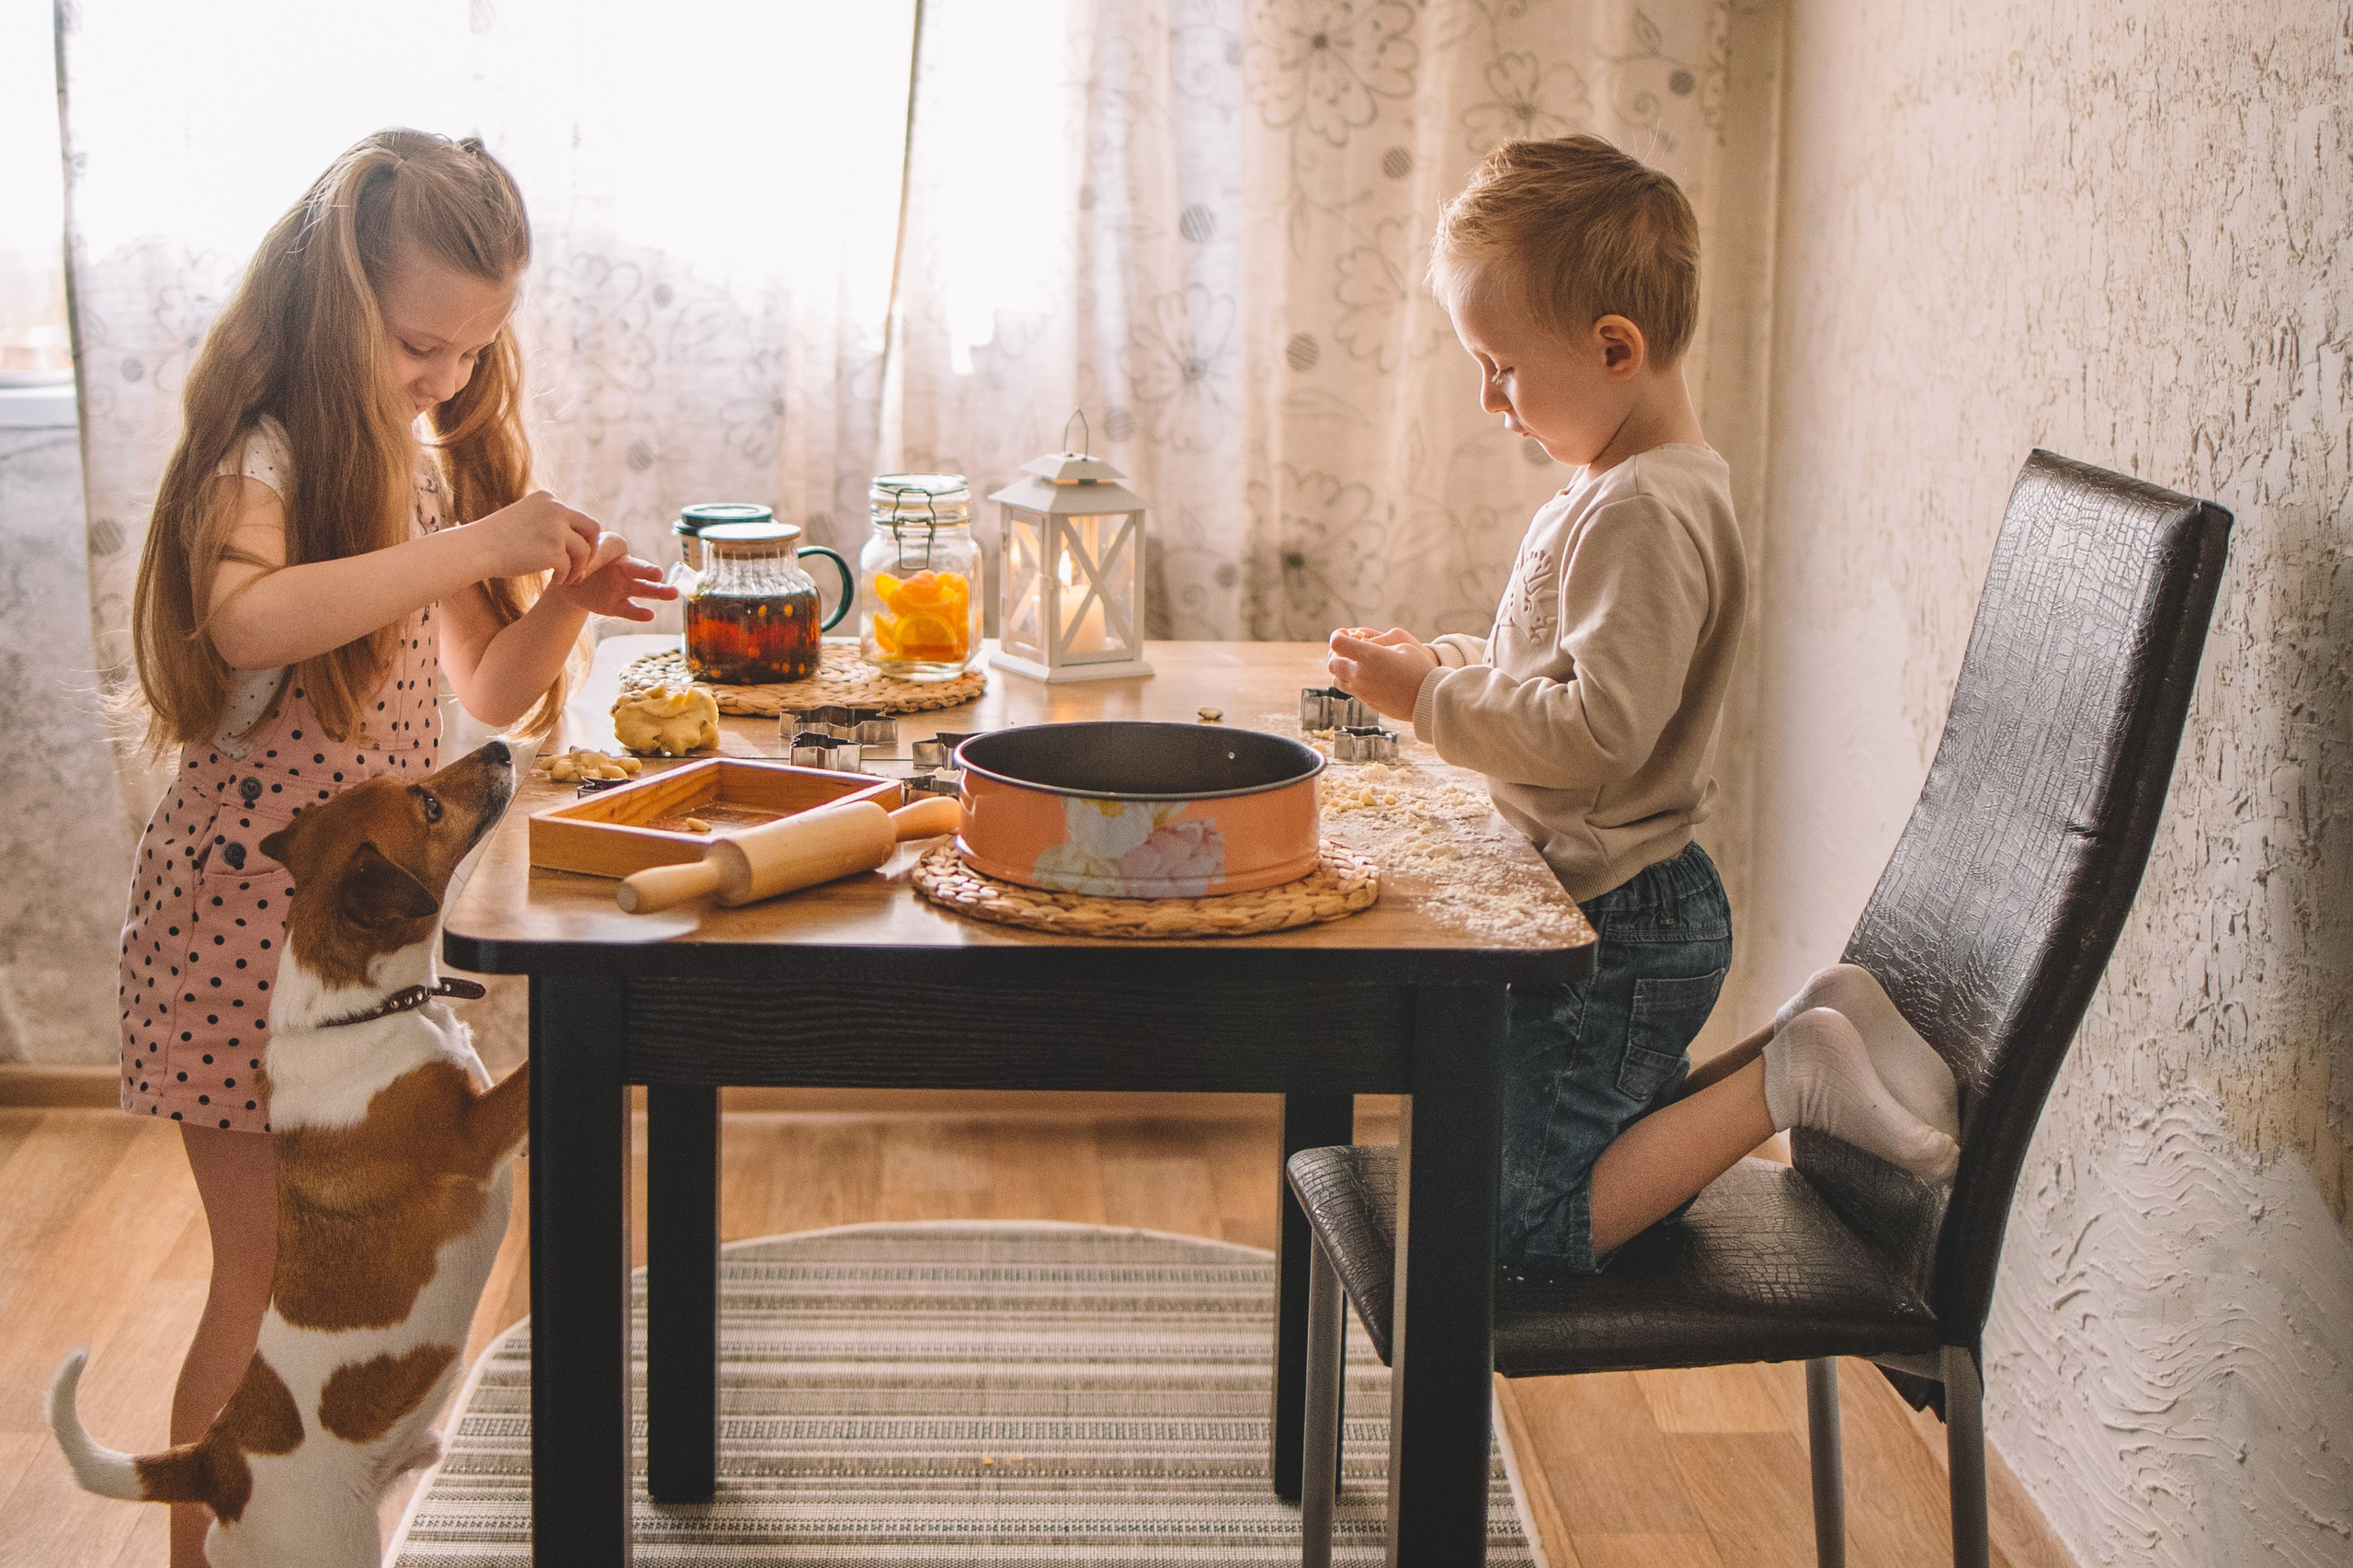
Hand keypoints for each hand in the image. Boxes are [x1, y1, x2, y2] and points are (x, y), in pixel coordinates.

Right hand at [470, 491, 605, 584]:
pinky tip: (556, 580)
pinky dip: (565, 577)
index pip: (578, 517)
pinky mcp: (553, 551)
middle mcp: (555, 509)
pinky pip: (570, 567)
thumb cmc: (496, 538)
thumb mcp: (525, 518)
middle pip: (592, 528)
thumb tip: (574, 536)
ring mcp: (555, 529)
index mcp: (548, 498)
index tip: (573, 553)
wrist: (475, 549)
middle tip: (582, 566)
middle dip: (591, 549)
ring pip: (584, 551)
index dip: (580, 537)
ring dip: (579, 568)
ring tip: (568, 578)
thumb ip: (548, 521)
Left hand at [542, 549, 676, 621]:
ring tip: (673, 594)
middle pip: (641, 569)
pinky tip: (650, 615)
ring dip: (658, 592)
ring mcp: (623, 588)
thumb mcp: (582, 551)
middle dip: (650, 571)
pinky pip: (629, 609)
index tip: (585, 558)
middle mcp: (626, 569)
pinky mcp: (617, 606)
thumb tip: (585, 572)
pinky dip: (639, 613)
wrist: (569, 580)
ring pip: (644, 589)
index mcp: (618, 550)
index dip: (598, 553)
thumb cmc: (581, 560)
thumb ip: (587, 558)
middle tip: (658, 574)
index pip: (613, 547)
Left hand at [1327, 628, 1437, 720]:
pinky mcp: (1367, 701)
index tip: (1344, 633)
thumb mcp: (1401, 645)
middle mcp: (1360, 674)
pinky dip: (1350, 680)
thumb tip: (1363, 646)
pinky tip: (1364, 676)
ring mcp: (1361, 690)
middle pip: (1332, 662)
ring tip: (1353, 663)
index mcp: (1368, 656)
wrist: (1429, 697)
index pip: (1337, 643)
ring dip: (1340, 669)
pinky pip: (1349, 689)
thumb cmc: (1419, 667)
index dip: (1338, 635)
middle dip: (1336, 653)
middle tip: (1347, 649)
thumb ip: (1378, 644)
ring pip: (1336, 679)